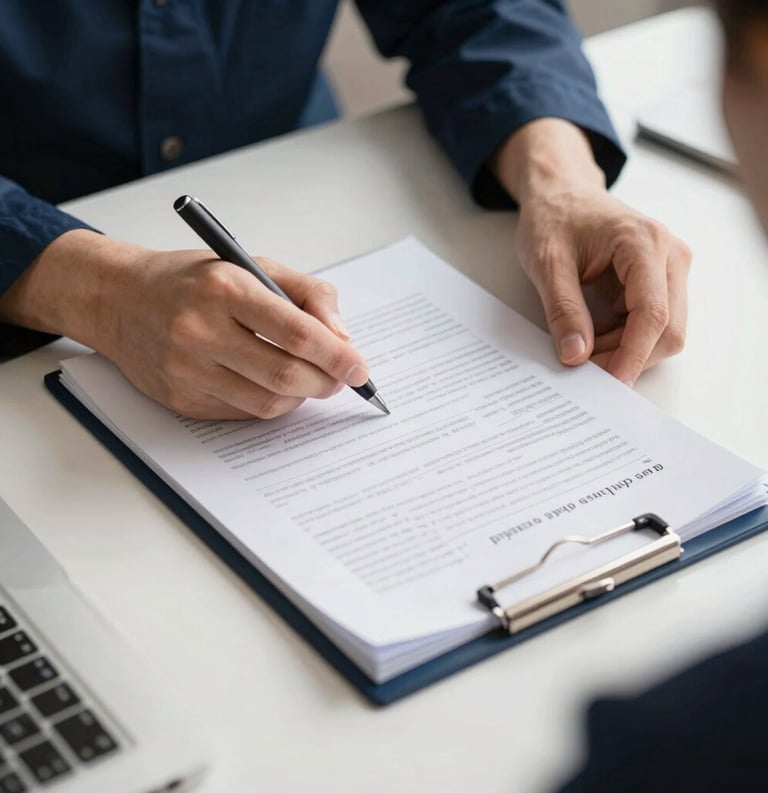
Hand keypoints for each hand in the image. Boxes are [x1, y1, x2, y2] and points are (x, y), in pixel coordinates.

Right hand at [0, 230, 368, 417]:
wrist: (120, 299)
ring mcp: (186, 370)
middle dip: (325, 383)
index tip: (359, 368)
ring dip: (301, 397)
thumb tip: (343, 339)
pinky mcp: (179, 399)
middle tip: (339, 379)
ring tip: (308, 380)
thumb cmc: (194, 280)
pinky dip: (268, 403)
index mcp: (225, 289)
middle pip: (286, 375)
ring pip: (267, 403)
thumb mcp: (252, 264)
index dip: (338, 356)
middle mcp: (200, 331)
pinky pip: (242, 413)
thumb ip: (307, 295)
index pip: (298, 333)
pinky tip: (271, 385)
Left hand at [491, 118, 690, 385]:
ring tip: (581, 347)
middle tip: (582, 367)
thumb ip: (562, 309)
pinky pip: (651, 325)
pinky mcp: (661, 281)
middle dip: (627, 356)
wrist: (561, 195)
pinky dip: (623, 340)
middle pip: (668, 330)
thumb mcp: (546, 263)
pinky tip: (592, 336)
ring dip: (624, 350)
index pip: (652, 314)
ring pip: (663, 332)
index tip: (609, 383)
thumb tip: (576, 355)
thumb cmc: (554, 218)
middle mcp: (669, 256)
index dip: (632, 355)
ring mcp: (670, 269)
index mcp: (645, 244)